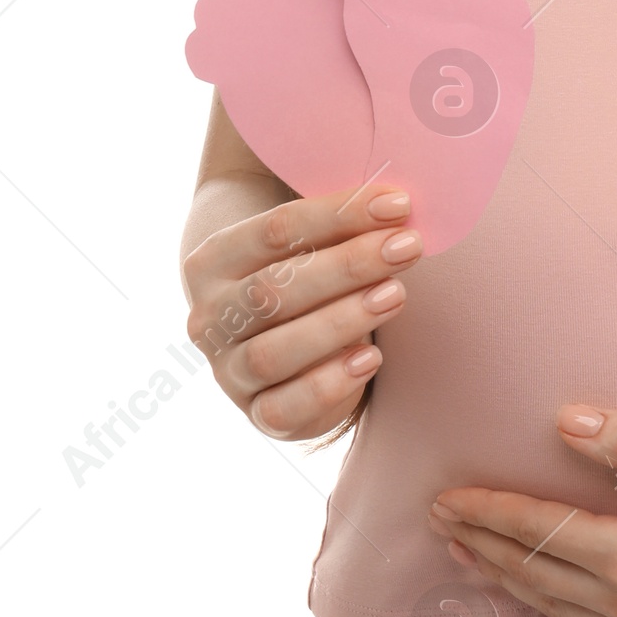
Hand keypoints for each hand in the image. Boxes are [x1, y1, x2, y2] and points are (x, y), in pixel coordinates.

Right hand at [183, 183, 421, 438]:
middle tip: (406, 247)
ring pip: (274, 351)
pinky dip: (328, 384)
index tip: (397, 204)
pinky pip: (284, 407)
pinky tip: (370, 358)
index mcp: (215, 260)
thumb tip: (395, 205)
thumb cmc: (306, 282)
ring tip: (395, 294)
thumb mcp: (311, 248)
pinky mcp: (256, 413)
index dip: (339, 214)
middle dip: (348, 265)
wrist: (285, 352)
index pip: (275, 229)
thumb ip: (339, 226)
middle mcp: (210, 315)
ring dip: (341, 321)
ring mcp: (228, 369)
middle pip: (273, 289)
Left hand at [429, 406, 616, 616]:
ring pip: (559, 611)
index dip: (489, 514)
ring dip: (509, 581)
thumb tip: (566, 423)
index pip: (542, 534)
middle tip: (436, 522)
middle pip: (537, 576)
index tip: (445, 497)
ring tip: (469, 557)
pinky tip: (541, 598)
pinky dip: (553, 610)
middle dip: (483, 546)